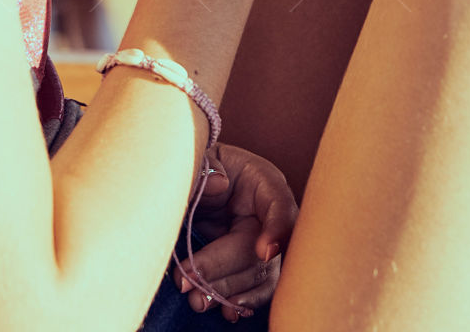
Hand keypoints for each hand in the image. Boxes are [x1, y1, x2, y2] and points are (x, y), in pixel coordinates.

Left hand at [173, 142, 297, 320]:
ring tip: (196, 299)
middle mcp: (269, 215)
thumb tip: (219, 183)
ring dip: (228, 291)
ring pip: (259, 276)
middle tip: (189, 279)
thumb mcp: (200, 158)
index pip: (280, 205)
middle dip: (225, 268)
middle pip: (260, 249)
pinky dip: (241, 301)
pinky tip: (226, 310)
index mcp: (262, 182)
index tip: (264, 251)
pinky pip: (256, 288)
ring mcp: (264, 242)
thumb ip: (206, 168)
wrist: (196, 182)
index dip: (277, 228)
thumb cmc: (202, 166)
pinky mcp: (253, 264)